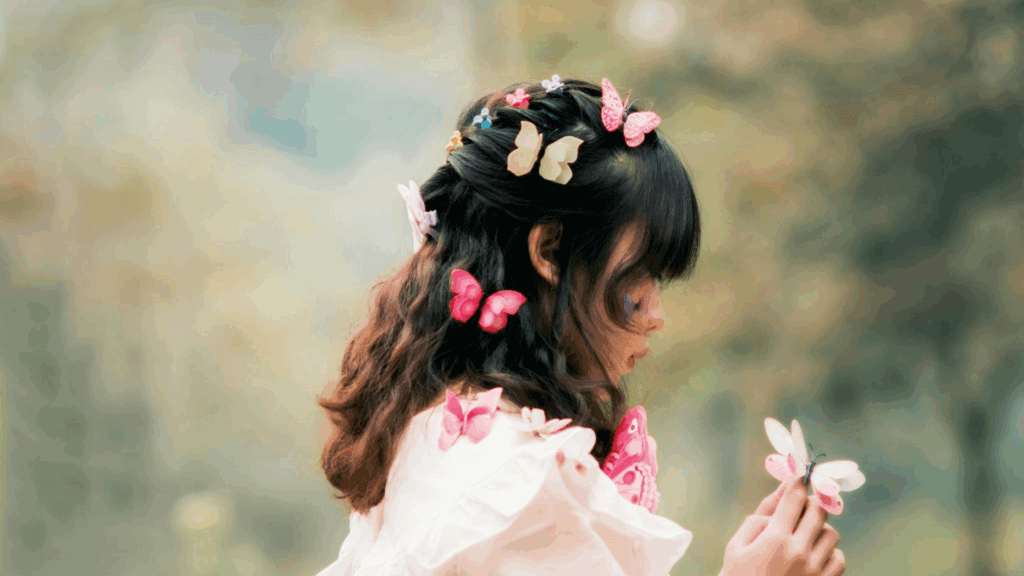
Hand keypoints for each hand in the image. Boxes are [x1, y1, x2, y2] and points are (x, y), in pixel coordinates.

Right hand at [719, 477, 845, 575]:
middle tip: (805, 503)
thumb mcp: (737, 545)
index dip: (799, 482)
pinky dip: (829, 552)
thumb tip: (779, 497)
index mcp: (774, 538)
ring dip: (820, 529)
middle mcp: (798, 551)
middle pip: (819, 511)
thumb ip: (757, 519)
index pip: (795, 498)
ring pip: (831, 533)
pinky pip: (839, 558)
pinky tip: (815, 555)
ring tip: (806, 534)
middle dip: (812, 502)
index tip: (802, 476)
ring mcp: (814, 569)